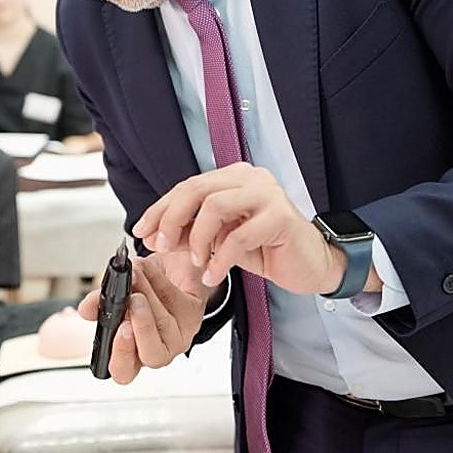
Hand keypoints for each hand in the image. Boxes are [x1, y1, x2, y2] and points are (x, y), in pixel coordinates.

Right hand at [77, 251, 212, 383]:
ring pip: (164, 324)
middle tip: (133, 302)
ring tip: (135, 275)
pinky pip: (176, 301)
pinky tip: (150, 270)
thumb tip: (85, 310)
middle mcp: (157, 349)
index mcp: (132, 352)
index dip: (120, 357)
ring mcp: (178, 335)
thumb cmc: (140, 290)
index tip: (119, 330)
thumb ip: (99, 304)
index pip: (124, 371)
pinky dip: (159, 282)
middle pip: (153, 356)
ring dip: (147, 295)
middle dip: (142, 328)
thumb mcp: (114, 296)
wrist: (167, 269)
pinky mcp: (193, 315)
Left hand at [132, 163, 345, 294]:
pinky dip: (220, 259)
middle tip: (160, 245)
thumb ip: (193, 231)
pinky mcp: (281, 217)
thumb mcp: (221, 239)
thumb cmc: (267, 249)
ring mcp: (268, 194)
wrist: (312, 265)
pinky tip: (213, 275)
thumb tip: (156, 235)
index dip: (160, 209)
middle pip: (196, 189)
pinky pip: (239, 235)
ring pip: (215, 206)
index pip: (187, 187)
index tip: (141, 230)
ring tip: (195, 263)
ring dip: (197, 239)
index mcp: (233, 178)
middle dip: (171, 219)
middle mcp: (250, 178)